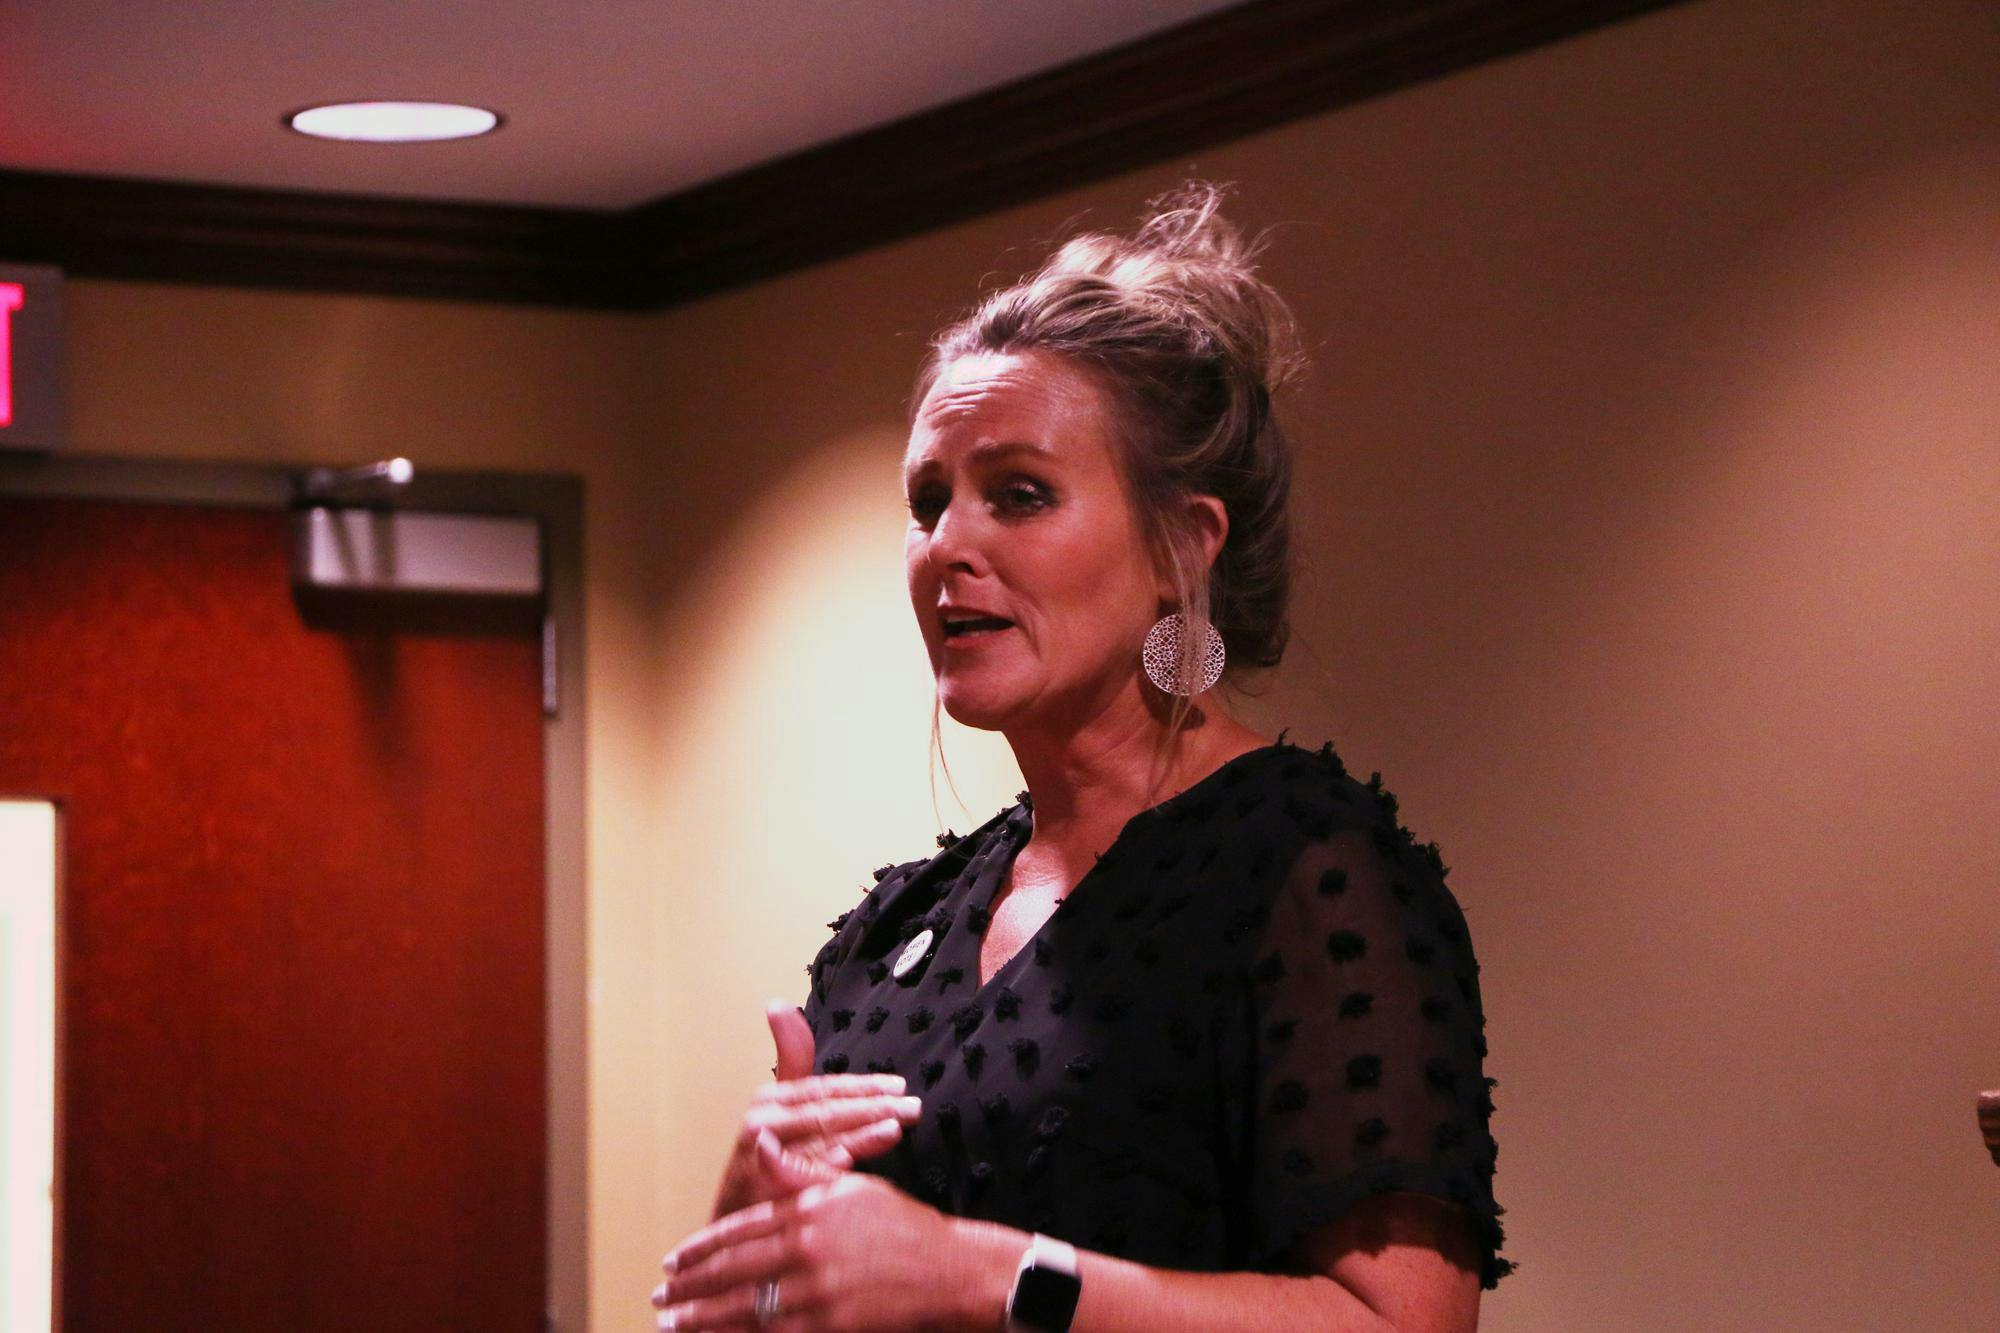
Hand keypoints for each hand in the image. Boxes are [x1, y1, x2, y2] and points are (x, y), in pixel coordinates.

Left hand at [656, 1173, 968, 1331]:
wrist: (945, 1268)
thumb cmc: (898, 1225)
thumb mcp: (848, 1187)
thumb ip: (797, 1171)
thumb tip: (759, 1141)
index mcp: (807, 1212)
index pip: (740, 1231)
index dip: (702, 1248)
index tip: (674, 1259)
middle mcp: (806, 1251)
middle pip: (733, 1271)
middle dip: (691, 1287)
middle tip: (660, 1296)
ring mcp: (816, 1292)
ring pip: (745, 1308)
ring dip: (704, 1318)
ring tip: (674, 1323)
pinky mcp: (828, 1325)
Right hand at [709, 1001, 923, 1220]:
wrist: (737, 1225)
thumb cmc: (768, 1163)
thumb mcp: (780, 1108)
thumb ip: (791, 1059)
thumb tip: (778, 1003)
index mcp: (771, 1100)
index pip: (826, 1088)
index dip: (864, 1086)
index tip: (900, 1085)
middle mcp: (762, 1124)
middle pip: (827, 1111)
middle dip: (873, 1107)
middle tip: (912, 1107)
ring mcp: (760, 1158)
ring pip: (820, 1143)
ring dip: (859, 1136)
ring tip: (895, 1128)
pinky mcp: (762, 1192)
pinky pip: (804, 1180)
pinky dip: (827, 1175)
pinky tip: (853, 1171)